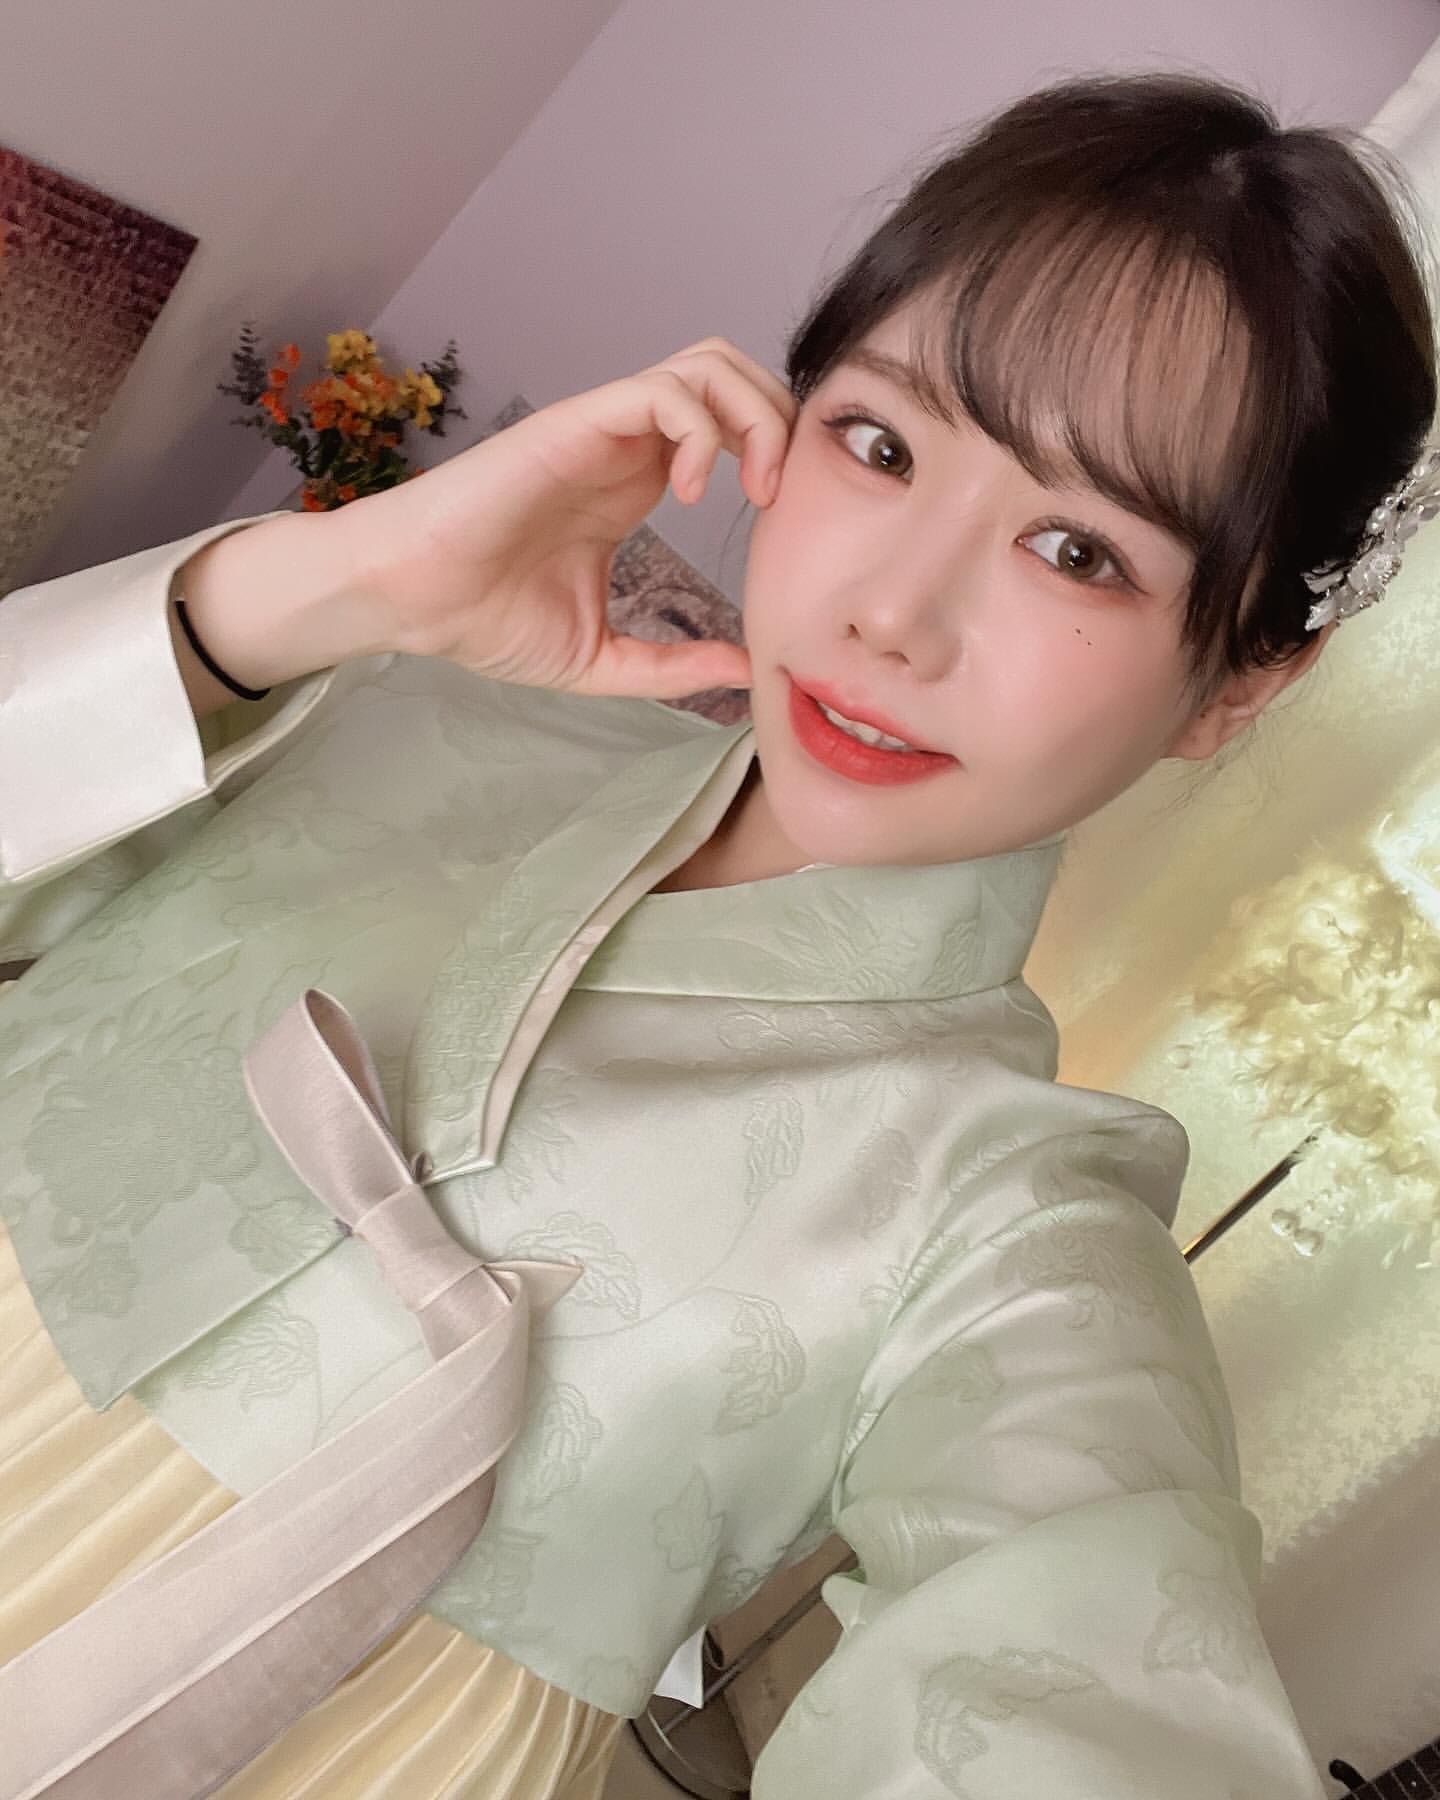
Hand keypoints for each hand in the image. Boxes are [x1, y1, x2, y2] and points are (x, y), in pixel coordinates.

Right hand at [333, 337, 796, 698]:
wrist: (410, 601)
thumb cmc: (484, 619)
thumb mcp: (603, 661)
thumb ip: (672, 666)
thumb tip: (746, 670)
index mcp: (636, 483)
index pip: (728, 428)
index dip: (774, 458)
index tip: (778, 524)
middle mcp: (627, 445)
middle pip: (733, 377)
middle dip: (779, 421)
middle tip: (776, 496)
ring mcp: (602, 429)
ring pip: (708, 365)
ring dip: (751, 414)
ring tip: (750, 484)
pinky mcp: (575, 424)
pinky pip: (662, 391)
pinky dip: (700, 430)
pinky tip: (689, 493)